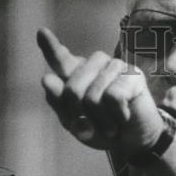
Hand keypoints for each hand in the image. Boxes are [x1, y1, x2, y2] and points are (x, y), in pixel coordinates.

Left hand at [37, 27, 167, 154]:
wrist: (134, 142)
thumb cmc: (103, 129)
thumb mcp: (76, 122)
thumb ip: (59, 103)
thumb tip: (47, 79)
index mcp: (76, 74)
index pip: (60, 59)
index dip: (50, 47)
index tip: (41, 33)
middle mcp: (94, 65)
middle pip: (72, 90)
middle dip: (81, 116)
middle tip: (94, 127)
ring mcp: (114, 67)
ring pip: (93, 96)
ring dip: (101, 120)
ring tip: (111, 125)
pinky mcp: (133, 75)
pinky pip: (113, 97)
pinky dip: (117, 116)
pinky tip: (124, 117)